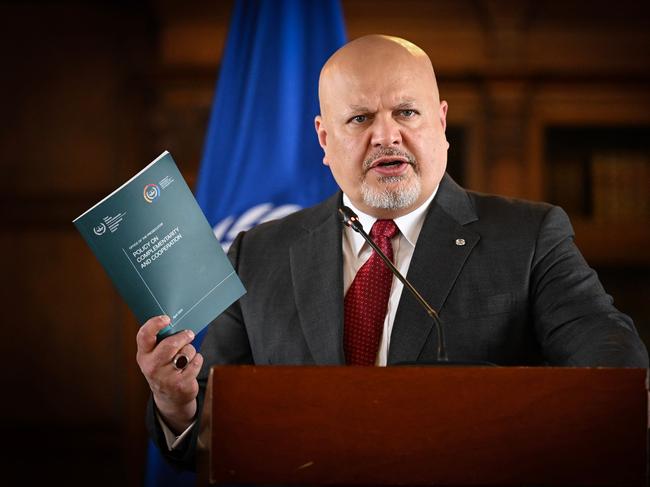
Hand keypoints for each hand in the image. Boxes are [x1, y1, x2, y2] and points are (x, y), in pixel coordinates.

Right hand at [136, 315, 203, 433]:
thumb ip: (160, 340)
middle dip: (183, 336)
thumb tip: (176, 321)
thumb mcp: (155, 355)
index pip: (144, 336)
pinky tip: (191, 364)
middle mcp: (152, 366)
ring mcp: (166, 377)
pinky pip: (196, 362)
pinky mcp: (181, 384)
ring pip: (186, 352)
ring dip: (190, 350)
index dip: (155, 324)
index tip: (166, 318)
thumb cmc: (163, 368)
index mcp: (143, 355)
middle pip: (171, 344)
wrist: (169, 396)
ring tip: (186, 356)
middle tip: (189, 334)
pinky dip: (197, 359)